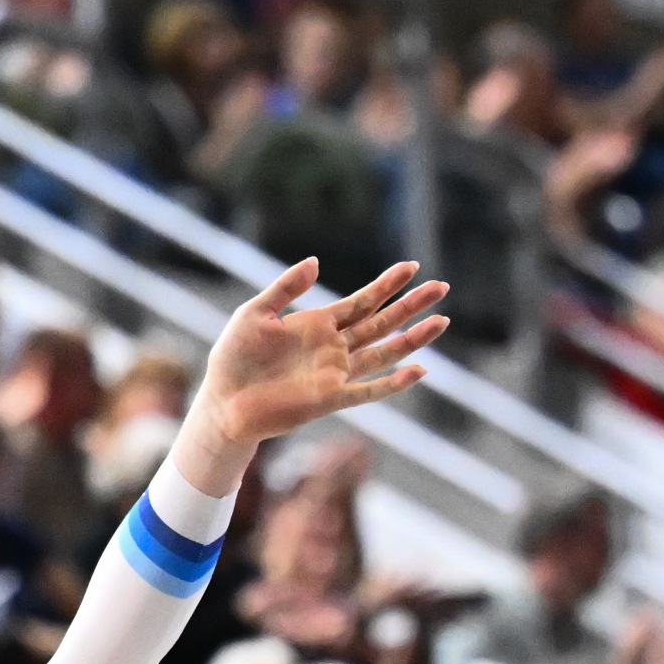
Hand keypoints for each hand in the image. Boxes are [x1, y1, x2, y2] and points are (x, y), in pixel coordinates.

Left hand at [194, 259, 449, 456]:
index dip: (387, 285)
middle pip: (382, 323)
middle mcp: (333, 348)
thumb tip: (316, 261)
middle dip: (411, 305)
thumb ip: (286, 288)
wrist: (222, 403)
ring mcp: (335, 374)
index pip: (362, 301)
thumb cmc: (233, 358)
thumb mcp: (255, 313)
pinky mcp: (329, 399)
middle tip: (441, 287)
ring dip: (413, 338)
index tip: (412, 267)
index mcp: (318, 324)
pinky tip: (420, 370)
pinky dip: (394, 382)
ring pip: (384, 352)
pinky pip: (369, 390)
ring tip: (441, 321)